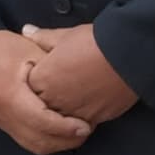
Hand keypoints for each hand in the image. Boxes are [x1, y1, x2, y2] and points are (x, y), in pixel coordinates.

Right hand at [0, 28, 90, 154]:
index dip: (67, 127)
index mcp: (12, 98)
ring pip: (35, 145)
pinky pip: (28, 140)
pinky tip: (60, 130)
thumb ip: (53, 67)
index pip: (43, 122)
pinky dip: (47, 140)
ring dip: (58, 143)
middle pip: (41, 141)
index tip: (86, 124)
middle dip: (67, 140)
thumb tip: (79, 81)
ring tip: (77, 131)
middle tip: (87, 128)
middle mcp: (6, 116)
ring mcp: (3, 123)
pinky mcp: (3, 123)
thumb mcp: (28, 50)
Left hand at [21, 20, 138, 126]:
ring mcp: (73, 113)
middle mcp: (54, 101)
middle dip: (51, 95)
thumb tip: (27, 31)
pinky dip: (84, 114)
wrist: (127, 55)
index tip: (49, 70)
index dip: (40, 77)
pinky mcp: (94, 120)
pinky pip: (82, 123)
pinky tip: (91, 101)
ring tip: (79, 92)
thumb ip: (42, 37)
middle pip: (44, 104)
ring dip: (67, 108)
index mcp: (41, 80)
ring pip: (62, 118)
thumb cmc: (95, 42)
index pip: (30, 86)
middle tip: (65, 81)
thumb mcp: (65, 35)